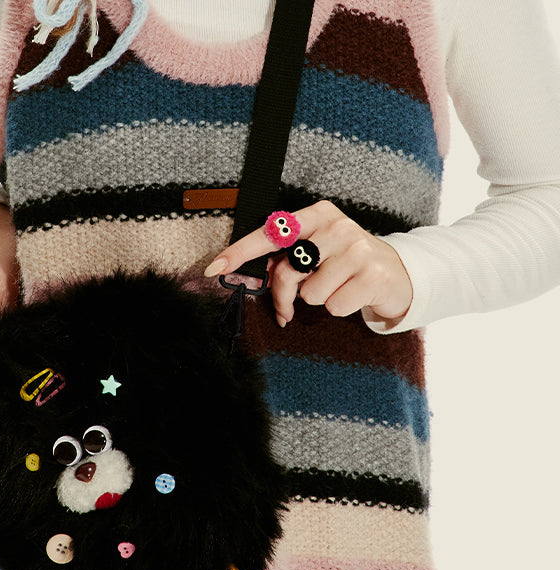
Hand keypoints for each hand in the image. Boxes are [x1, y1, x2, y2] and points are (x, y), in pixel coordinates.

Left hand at [204, 200, 412, 327]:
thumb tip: (249, 278)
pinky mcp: (372, 276)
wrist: (399, 273)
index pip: (271, 233)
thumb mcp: (318, 252)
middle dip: (284, 295)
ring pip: (310, 294)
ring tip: (337, 288)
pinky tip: (354, 295)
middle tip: (289, 306)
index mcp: (318, 215)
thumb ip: (287, 259)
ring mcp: (357, 250)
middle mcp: (337, 226)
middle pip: (288, 271)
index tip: (216, 267)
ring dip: (319, 300)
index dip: (241, 252)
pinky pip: (333, 307)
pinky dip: (340, 308)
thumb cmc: (346, 264)